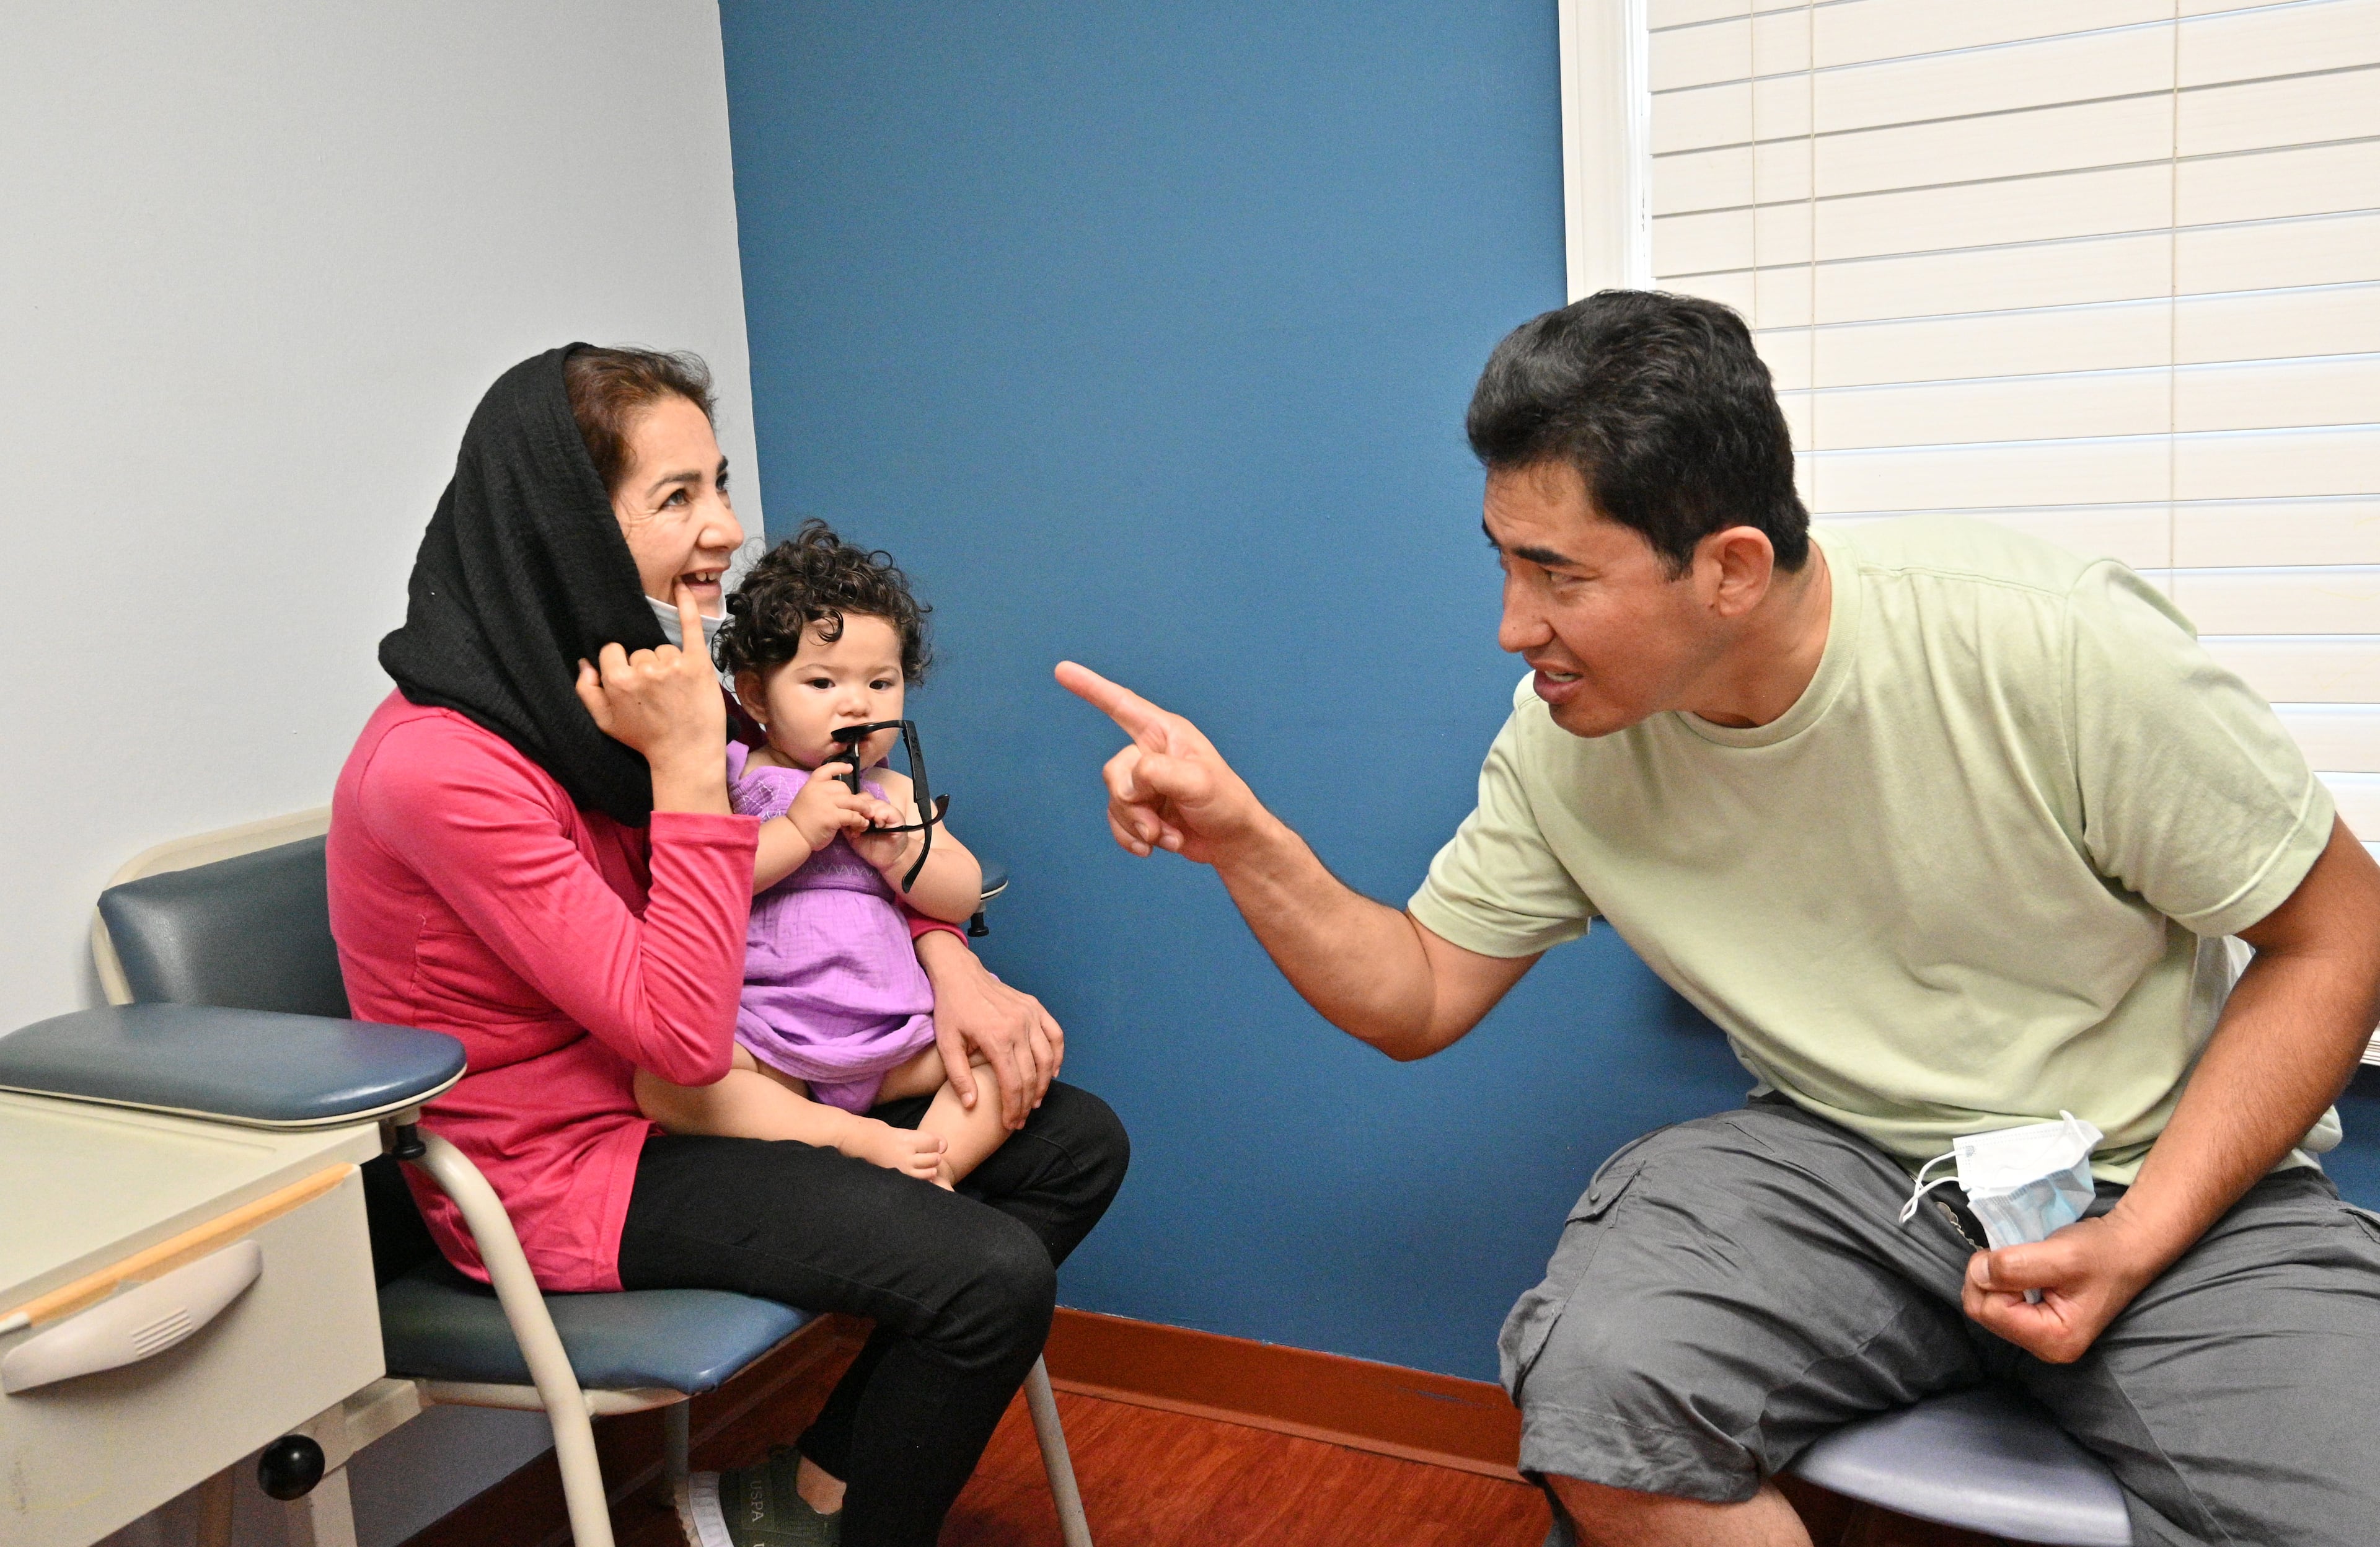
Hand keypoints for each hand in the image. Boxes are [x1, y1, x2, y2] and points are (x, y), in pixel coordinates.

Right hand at [575, 584, 726, 782]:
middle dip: (647, 668)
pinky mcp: (697, 664)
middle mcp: (644, 670)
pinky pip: (690, 627)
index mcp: (618, 680)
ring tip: (676, 691)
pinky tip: (682, 589)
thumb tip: (583, 662)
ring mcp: (672, 666)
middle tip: (659, 695)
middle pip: (640, 651)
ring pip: (663, 649)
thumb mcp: (604, 722)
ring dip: (668, 664)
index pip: (613, 652)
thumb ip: (586, 691)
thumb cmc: (645, 739)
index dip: (623, 667)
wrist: (686, 755)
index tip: (634, 684)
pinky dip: (687, 606)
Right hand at [784, 770, 899, 854]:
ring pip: (852, 800)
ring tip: (868, 813)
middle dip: (852, 797)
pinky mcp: (832, 817)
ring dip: (863, 807)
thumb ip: (819, 793)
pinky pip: (852, 815)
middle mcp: (819, 791)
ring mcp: (826, 803)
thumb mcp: (806, 799)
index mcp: (811, 785)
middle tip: (856, 807)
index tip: (850, 768)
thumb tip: (839, 794)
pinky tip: (862, 824)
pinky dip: (860, 820)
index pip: (826, 770)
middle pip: (844, 787)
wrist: (793, 835)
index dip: (839, 766)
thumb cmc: (800, 820)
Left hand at [848, 785, 916, 873]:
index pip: (856, 800)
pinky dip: (879, 817)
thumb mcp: (853, 835)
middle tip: (855, 827)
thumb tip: (838, 815)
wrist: (887, 860)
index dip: (850, 808)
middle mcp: (876, 808)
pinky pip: (885, 810)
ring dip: (867, 815)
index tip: (847, 823)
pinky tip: (878, 827)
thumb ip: (847, 824)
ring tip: (865, 829)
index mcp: (865, 811)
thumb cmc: (870, 847)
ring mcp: (887, 810)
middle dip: (857, 812)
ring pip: (874, 803)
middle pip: (864, 799)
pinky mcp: (896, 816)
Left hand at [917, 932, 1061, 1128]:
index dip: (1014, 1108)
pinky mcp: (1035, 1007)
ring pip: (1047, 1058)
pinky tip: (1052, 1072)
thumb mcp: (947, 1044)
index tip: (1011, 1124)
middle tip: (1022, 1119)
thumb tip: (971, 1106)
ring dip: (1044, 1083)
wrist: (960, 974)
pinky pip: (1055, 1035)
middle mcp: (1018, 1026)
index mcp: (996, 1038)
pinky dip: (1057, 1055)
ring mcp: (1030, 1015)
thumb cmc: (951, 1010)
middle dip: (1028, 1102)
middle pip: (1031, 1075)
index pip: (1012, 1083)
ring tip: (1035, 1101)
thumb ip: (959, 1077)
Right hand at [1055, 661, 1265, 865]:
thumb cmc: (1225, 802)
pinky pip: (1116, 821)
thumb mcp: (1199, 781)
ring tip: (1167, 835)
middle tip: (1159, 822)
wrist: (1232, 842)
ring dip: (1138, 826)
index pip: (1121, 704)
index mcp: (1165, 733)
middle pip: (1114, 772)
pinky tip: (1154, 847)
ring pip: (1114, 801)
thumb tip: (1132, 780)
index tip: (1062, 670)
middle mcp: (1150, 753)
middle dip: (1133, 804)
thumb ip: (1160, 772)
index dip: (1091, 687)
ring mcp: (1144, 783)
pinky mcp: (1140, 809)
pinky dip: (1132, 838)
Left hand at [1961, 1212, 2168, 1362]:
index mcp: (2053, 1340)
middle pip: (1982, 1311)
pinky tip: (2024, 1272)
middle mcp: (2044, 1348)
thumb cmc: (2101, 1253)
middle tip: (2017, 1255)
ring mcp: (2039, 1338)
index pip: (1988, 1310)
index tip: (2014, 1253)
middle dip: (1988, 1278)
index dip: (1990, 1276)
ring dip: (1995, 1278)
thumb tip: (1977, 1273)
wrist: (2125, 1250)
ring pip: (1986, 1306)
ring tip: (2025, 1263)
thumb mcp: (2061, 1254)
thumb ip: (2015, 1266)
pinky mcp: (2034, 1325)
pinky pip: (1997, 1304)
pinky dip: (2001, 1282)